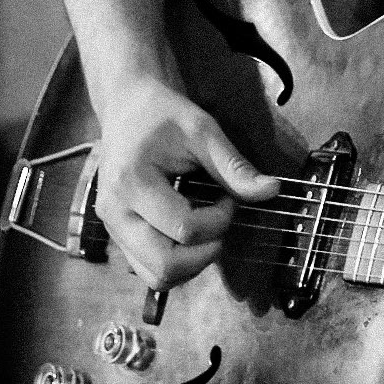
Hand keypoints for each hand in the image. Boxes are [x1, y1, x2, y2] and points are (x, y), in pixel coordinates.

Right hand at [92, 74, 279, 288]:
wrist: (128, 107)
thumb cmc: (164, 114)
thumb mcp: (204, 130)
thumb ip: (234, 166)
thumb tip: (273, 191)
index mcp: (132, 183)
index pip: (185, 229)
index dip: (219, 219)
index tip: (228, 196)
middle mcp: (114, 213)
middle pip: (165, 266)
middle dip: (207, 252)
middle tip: (220, 220)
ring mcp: (111, 228)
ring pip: (156, 277)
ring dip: (193, 264)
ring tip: (207, 229)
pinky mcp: (116, 235)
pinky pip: (147, 270)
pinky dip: (177, 264)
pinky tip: (191, 236)